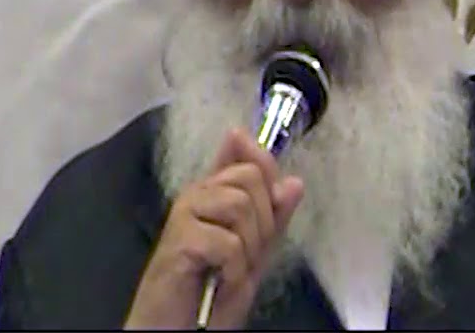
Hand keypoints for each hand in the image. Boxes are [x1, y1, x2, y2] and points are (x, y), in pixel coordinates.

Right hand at [123, 128, 304, 329]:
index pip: (248, 158)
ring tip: (231, 270)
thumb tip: (295, 182)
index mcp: (215, 193)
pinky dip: (234, 270)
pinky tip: (221, 281)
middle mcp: (198, 195)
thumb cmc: (213, 291)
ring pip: (240, 205)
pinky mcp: (179, 238)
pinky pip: (228, 242)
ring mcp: (185, 213)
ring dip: (247, 247)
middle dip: (262, 221)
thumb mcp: (255, 252)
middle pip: (250, 176)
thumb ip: (273, 216)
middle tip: (247, 254)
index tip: (274, 194)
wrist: (180, 326)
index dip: (266, 166)